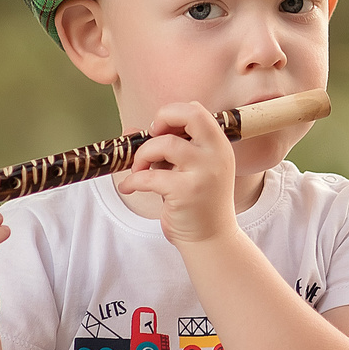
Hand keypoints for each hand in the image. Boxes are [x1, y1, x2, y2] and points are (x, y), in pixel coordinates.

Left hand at [115, 102, 237, 246]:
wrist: (211, 239)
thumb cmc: (198, 203)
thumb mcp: (188, 170)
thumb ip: (165, 149)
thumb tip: (130, 130)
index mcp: (218, 145)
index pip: (196, 110)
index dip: (171, 115)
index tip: (158, 132)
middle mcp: (216, 154)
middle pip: (189, 114)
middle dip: (162, 119)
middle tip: (151, 138)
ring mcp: (203, 172)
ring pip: (163, 144)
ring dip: (142, 156)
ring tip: (138, 171)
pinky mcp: (187, 192)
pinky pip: (149, 176)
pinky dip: (132, 181)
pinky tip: (130, 188)